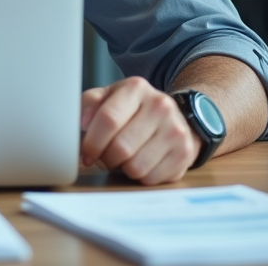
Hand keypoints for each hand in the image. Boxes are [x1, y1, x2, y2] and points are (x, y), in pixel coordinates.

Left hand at [79, 76, 198, 184]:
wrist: (176, 117)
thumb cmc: (135, 110)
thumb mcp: (110, 97)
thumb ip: (90, 103)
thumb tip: (82, 122)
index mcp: (136, 88)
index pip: (108, 119)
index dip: (91, 142)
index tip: (85, 153)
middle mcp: (160, 105)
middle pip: (121, 147)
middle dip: (106, 158)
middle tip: (104, 157)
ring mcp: (175, 130)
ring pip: (135, 167)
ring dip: (123, 168)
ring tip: (124, 158)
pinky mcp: (184, 153)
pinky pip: (151, 178)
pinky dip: (141, 176)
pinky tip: (142, 162)